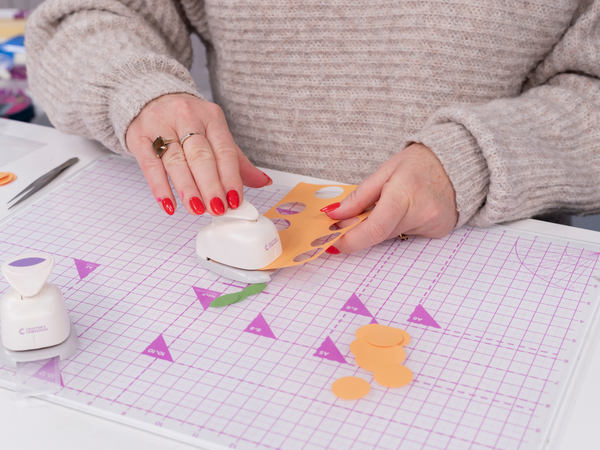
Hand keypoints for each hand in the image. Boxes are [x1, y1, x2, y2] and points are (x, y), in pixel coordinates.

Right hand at [126, 93, 270, 215]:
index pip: (224, 150)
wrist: (148, 95)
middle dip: (211, 185)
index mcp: (211, 117)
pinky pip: (150, 166)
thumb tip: (262, 181)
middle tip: (217, 208)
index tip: (235, 200)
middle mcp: (186, 118)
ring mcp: (161, 126)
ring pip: (176, 162)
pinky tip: (169, 205)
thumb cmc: (187, 121)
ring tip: (196, 209)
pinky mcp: (139, 137)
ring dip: (188, 189)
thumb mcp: (214, 133)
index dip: (231, 177)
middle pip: (201, 156)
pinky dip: (160, 188)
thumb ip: (237, 160)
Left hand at [326, 143, 457, 252]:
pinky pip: (408, 233)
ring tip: (394, 200)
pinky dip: (401, 224)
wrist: (459, 161)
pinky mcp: (439, 231)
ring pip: (392, 234)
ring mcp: (433, 224)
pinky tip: (411, 207)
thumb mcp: (385, 171)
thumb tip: (334, 215)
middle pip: (379, 233)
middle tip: (353, 216)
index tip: (333, 244)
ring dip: (383, 224)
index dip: (350, 240)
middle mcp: (421, 213)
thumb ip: (359, 197)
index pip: (373, 228)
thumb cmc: (422, 162)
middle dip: (361, 229)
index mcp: (404, 194)